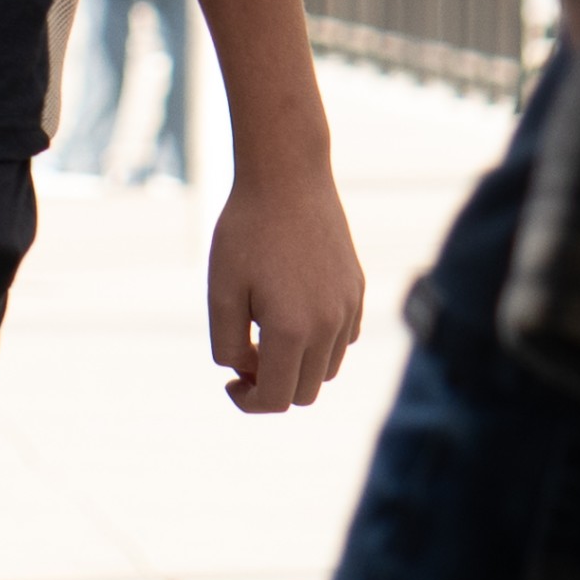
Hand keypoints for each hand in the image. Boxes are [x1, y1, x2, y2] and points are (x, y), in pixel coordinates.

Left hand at [207, 161, 364, 410]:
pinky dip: (320, 342)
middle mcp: (330, 326)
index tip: (230, 383)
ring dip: (297, 365)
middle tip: (245, 355)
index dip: (249, 402)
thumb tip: (245, 372)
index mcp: (292, 330)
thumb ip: (229, 343)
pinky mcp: (358, 290)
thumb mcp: (221, 289)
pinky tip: (293, 311)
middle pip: (304, 392)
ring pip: (327, 369)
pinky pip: (344, 339)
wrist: (287, 177)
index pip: (277, 399)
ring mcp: (349, 308)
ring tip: (266, 329)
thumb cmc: (246, 231)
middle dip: (272, 386)